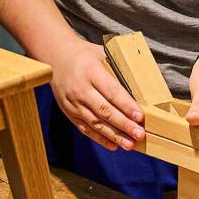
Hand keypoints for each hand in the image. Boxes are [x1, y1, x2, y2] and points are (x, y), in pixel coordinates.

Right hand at [44, 37, 144, 152]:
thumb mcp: (102, 53)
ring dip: (114, 135)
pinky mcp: (69, 112)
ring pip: (95, 123)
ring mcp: (73, 103)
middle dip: (123, 124)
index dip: (126, 105)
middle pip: (104, 110)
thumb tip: (142, 85)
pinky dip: (100, 139)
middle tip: (139, 134)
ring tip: (130, 144)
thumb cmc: (84, 55)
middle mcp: (81, 89)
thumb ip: (119, 69)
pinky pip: (85, 129)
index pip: (111, 91)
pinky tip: (114, 145)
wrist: (56, 57)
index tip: (140, 116)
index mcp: (91, 71)